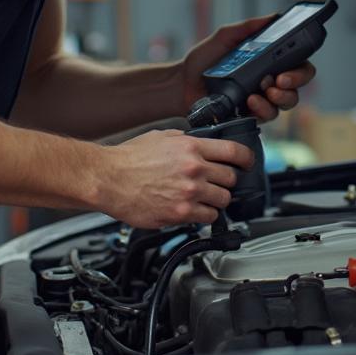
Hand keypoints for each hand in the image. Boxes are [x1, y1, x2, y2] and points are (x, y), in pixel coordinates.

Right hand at [95, 129, 253, 227]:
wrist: (108, 178)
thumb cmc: (130, 158)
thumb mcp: (162, 136)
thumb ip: (187, 140)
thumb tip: (202, 144)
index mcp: (192, 147)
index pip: (235, 151)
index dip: (247, 158)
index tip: (247, 163)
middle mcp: (194, 168)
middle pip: (231, 178)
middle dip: (226, 181)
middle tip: (217, 183)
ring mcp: (189, 192)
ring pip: (223, 200)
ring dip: (217, 200)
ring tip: (204, 198)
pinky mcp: (180, 213)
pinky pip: (208, 217)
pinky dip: (205, 215)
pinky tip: (194, 210)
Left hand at [180, 15, 316, 122]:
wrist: (182, 82)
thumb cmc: (204, 58)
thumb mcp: (225, 36)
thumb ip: (248, 27)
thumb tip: (274, 16)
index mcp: (269, 60)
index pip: (298, 64)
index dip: (301, 68)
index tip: (288, 67)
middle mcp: (270, 80)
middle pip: (297, 86)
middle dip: (294, 83)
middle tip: (278, 80)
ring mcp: (261, 99)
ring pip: (287, 103)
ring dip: (280, 97)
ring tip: (264, 90)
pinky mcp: (250, 115)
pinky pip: (267, 116)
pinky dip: (262, 109)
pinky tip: (250, 102)